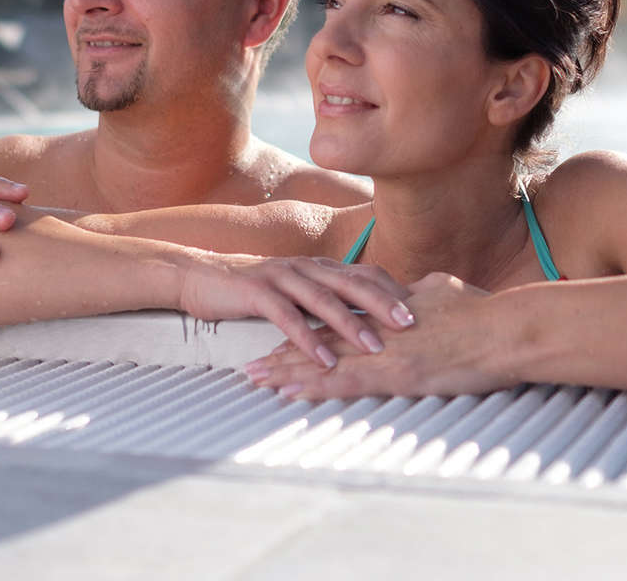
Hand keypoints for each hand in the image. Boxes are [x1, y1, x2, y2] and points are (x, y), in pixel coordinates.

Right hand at [177, 254, 416, 368]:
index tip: (425, 312)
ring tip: (375, 347)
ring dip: (351, 324)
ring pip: (324, 299)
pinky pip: (287, 316)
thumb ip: (328, 298)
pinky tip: (323, 358)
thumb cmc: (255, 290)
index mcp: (320, 267)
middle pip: (353, 282)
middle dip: (385, 304)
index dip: (395, 291)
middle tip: (413, 325)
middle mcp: (306, 267)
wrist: (201, 277)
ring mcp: (282, 277)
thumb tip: (368, 319)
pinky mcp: (257, 292)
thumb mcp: (297, 290)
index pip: (367, 275)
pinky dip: (308, 338)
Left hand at [241, 272, 503, 398]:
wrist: (504, 328)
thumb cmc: (482, 310)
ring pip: (322, 362)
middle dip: (284, 354)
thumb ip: (417, 295)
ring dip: (287, 372)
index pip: (336, 320)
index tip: (280, 337)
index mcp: (384, 311)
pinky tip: (289, 394)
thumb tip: (412, 293)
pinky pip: (343, 382)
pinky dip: (313, 388)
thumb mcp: (441, 291)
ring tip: (257, 380)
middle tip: (252, 365)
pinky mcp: (393, 374)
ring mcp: (381, 351)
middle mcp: (375, 330)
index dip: (305, 329)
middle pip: (318, 341)